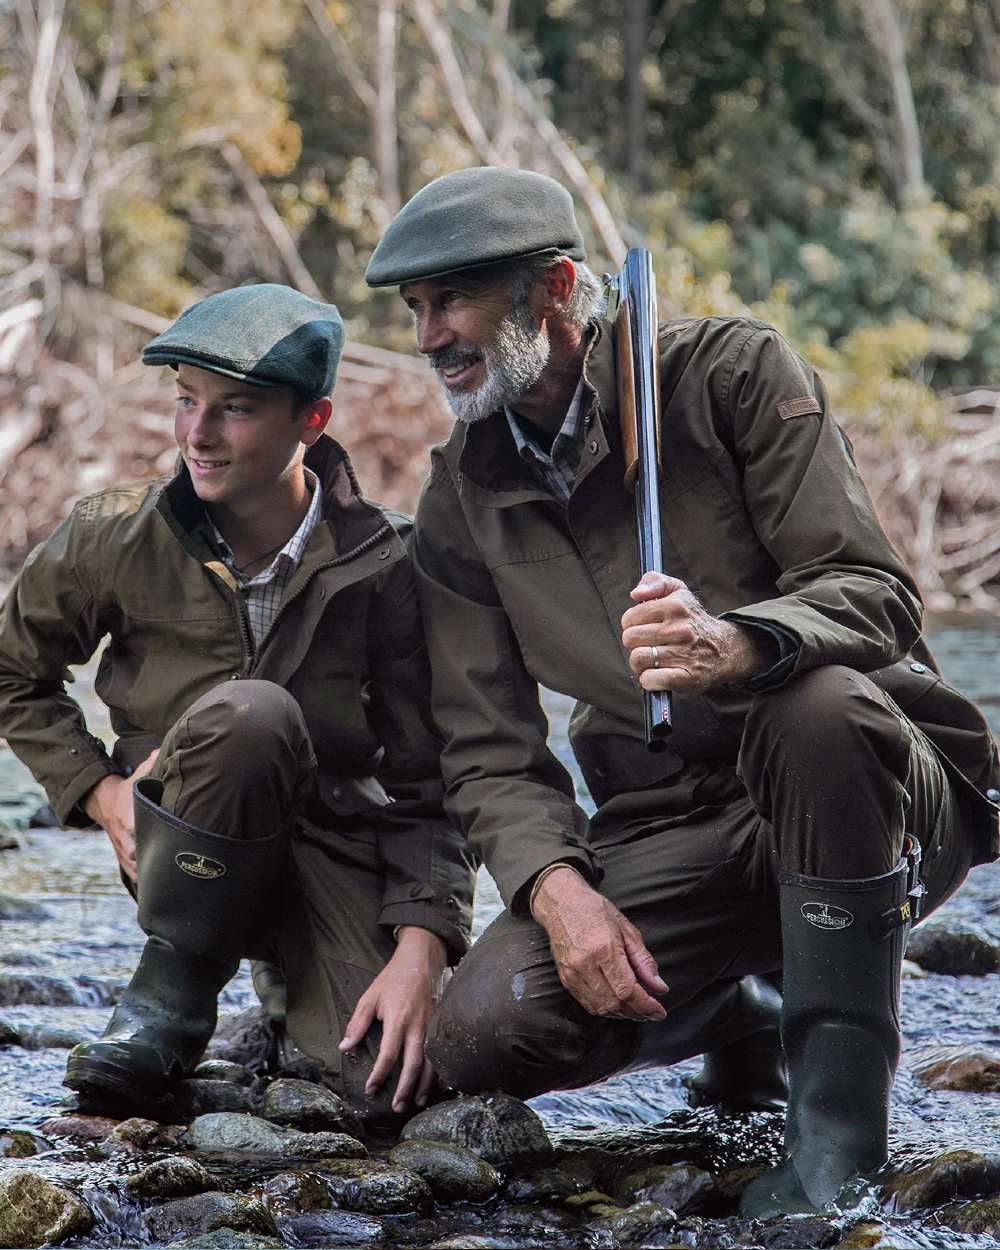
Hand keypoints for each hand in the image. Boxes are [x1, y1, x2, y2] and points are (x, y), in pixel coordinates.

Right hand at [83, 749, 158, 881]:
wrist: (101, 802)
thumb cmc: (125, 790)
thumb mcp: (137, 778)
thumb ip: (151, 765)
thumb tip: (161, 750)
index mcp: (128, 819)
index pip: (139, 831)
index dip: (152, 839)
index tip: (167, 845)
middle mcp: (124, 838)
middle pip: (139, 855)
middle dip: (156, 862)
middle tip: (178, 871)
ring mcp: (122, 850)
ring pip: (136, 870)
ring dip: (151, 878)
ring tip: (171, 887)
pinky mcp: (122, 858)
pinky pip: (133, 874)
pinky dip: (144, 883)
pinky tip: (157, 893)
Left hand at [339, 926, 447, 1112]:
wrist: (422, 959)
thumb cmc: (393, 979)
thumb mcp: (370, 997)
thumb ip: (357, 1023)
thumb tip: (345, 1047)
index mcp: (398, 1020)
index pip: (388, 1056)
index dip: (378, 1075)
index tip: (371, 1089)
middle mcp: (417, 1027)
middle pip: (413, 1065)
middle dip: (405, 1089)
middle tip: (397, 1107)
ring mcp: (432, 1027)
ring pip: (431, 1063)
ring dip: (424, 1086)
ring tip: (416, 1102)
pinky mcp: (441, 1025)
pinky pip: (442, 1053)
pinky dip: (440, 1072)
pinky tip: (436, 1084)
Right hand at [530, 866, 666, 1020]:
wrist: (561, 903)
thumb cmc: (595, 911)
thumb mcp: (627, 930)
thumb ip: (644, 961)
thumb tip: (659, 988)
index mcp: (603, 948)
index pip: (627, 990)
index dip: (646, 1005)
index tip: (660, 1011)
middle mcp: (584, 964)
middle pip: (615, 1003)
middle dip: (637, 1012)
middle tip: (651, 1011)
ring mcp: (572, 973)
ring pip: (601, 1008)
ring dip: (623, 1013)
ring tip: (637, 1008)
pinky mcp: (565, 978)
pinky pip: (588, 1004)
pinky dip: (606, 1009)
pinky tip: (618, 1004)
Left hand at [621, 572, 770, 691]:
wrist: (725, 648)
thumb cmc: (693, 620)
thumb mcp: (678, 592)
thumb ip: (655, 582)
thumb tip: (636, 593)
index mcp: (675, 606)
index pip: (630, 618)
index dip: (632, 625)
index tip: (644, 628)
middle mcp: (681, 629)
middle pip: (630, 639)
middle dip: (634, 644)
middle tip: (648, 645)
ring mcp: (685, 654)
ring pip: (638, 659)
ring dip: (640, 663)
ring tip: (653, 660)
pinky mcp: (687, 677)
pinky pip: (650, 679)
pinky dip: (649, 680)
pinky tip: (658, 674)